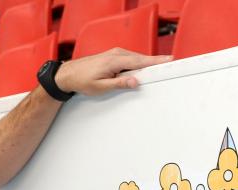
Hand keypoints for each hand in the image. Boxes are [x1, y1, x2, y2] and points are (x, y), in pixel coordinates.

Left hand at [55, 48, 171, 95]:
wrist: (68, 74)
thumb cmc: (81, 80)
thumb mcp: (100, 87)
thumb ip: (119, 84)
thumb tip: (135, 82)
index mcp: (115, 61)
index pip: (140, 62)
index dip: (156, 61)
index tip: (170, 60)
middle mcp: (117, 54)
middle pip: (141, 59)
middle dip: (154, 63)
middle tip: (169, 67)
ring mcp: (116, 53)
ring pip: (136, 59)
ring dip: (145, 65)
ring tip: (156, 71)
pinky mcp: (114, 56)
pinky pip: (130, 59)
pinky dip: (137, 64)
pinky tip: (140, 71)